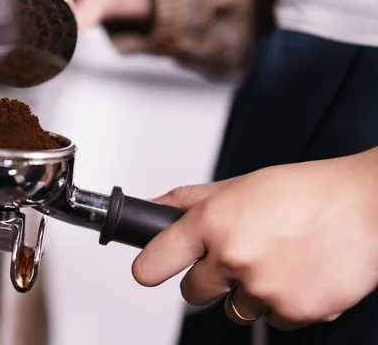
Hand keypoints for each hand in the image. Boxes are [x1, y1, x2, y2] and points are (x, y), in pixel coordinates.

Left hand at [132, 149, 377, 329]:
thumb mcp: (240, 185)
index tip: (150, 270)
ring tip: (277, 259)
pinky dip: (282, 303)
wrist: (367, 206)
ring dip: (249, 291)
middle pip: (192, 292)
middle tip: (237, 255)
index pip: (154, 261)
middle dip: (209, 278)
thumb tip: (154, 208)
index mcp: (213, 222)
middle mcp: (233, 258)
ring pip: (235, 309)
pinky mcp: (294, 313)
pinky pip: (272, 319)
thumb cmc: (306, 191)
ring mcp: (263, 289)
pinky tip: (299, 273)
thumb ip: (190, 200)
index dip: (150, 267)